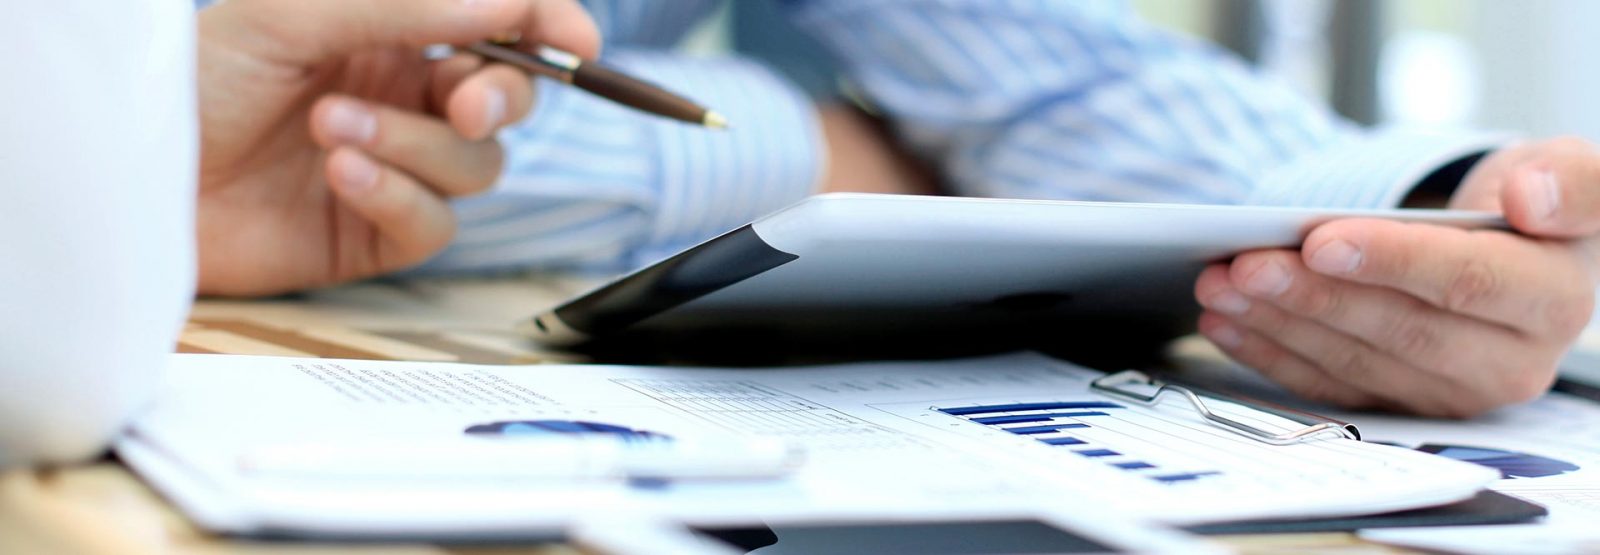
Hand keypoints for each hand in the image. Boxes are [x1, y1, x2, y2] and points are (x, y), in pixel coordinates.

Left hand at [195, 0, 598, 295]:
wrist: (137, 179)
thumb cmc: (197, 82)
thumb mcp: (296, 17)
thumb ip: (407, 5)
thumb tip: (506, 1)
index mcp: (392, 34)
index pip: (499, 28)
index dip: (547, 29)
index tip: (573, 39)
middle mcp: (404, 99)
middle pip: (507, 100)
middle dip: (499, 94)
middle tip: (460, 97)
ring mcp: (397, 169)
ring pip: (475, 164)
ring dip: (413, 144)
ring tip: (330, 128)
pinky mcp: (377, 237)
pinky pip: (434, 222)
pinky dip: (397, 195)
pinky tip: (340, 173)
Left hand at [1195, 137, 1599, 416]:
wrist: (1512, 255)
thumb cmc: (1528, 208)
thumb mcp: (1565, 174)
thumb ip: (1568, 182)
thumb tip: (1530, 199)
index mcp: (1553, 301)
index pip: (1466, 283)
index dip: (1390, 261)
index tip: (1320, 239)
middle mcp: (1510, 363)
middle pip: (1397, 330)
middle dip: (1311, 295)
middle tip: (1243, 264)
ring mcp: (1451, 393)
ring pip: (1354, 361)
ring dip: (1277, 323)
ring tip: (1219, 284)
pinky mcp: (1401, 405)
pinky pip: (1328, 385)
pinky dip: (1270, 352)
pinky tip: (1226, 321)